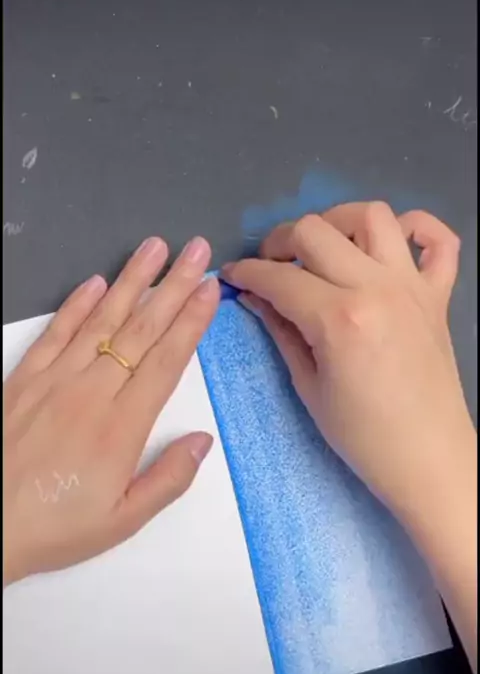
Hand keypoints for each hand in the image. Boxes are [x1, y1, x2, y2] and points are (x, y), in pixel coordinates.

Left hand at [3, 236, 218, 584]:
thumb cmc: (56, 527)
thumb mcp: (122, 520)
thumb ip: (168, 479)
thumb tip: (202, 439)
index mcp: (122, 427)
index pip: (166, 361)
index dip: (191, 322)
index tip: (210, 290)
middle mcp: (92, 392)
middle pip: (141, 330)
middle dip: (173, 287)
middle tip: (197, 251)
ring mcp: (55, 380)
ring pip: (101, 321)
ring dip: (131, 281)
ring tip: (155, 248)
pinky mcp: (24, 380)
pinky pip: (55, 333)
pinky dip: (76, 305)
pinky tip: (95, 283)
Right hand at [222, 203, 472, 522]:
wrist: (427, 458)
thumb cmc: (362, 436)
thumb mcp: (308, 387)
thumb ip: (281, 332)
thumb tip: (254, 297)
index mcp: (338, 318)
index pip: (279, 277)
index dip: (247, 272)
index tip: (234, 276)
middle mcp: (376, 288)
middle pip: (316, 230)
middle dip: (281, 240)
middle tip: (272, 266)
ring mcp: (412, 286)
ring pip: (372, 216)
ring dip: (338, 222)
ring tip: (324, 248)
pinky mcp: (439, 294)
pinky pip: (438, 239)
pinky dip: (416, 229)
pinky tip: (390, 245)